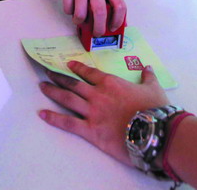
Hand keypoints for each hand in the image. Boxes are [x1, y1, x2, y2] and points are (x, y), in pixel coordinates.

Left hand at [39, 61, 167, 165]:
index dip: (77, 68)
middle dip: (59, 77)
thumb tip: (147, 67)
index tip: (68, 65)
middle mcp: (97, 94)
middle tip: (47, 72)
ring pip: (67, 98)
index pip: (89, 73)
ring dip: (53, 91)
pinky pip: (68, 123)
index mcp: (110, 83)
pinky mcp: (91, 130)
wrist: (155, 131)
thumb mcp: (153, 88)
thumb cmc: (155, 109)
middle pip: (73, 83)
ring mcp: (92, 112)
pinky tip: (42, 114)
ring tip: (42, 86)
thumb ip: (148, 77)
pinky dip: (54, 118)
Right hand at [57, 0, 125, 35]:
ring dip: (79, 22)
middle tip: (96, 34)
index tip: (113, 28)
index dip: (118, 20)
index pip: (120, 5)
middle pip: (100, 12)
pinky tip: (71, 7)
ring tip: (79, 20)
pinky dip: (69, 12)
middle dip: (98, 28)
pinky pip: (68, 8)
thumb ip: (110, 1)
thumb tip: (115, 25)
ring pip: (81, 13)